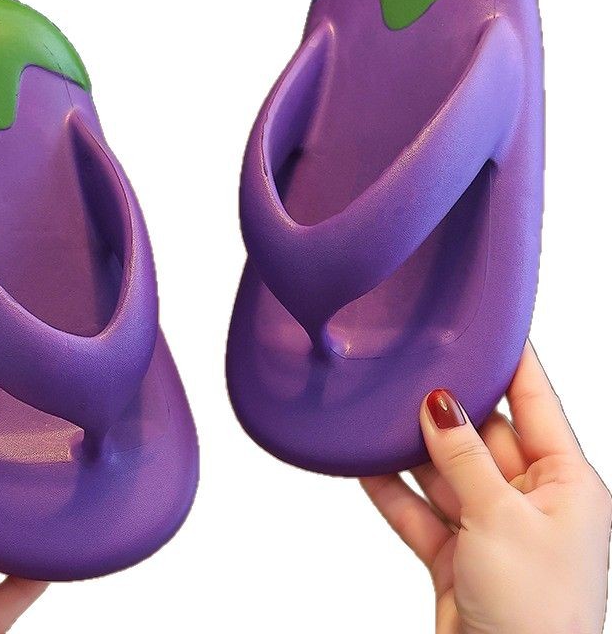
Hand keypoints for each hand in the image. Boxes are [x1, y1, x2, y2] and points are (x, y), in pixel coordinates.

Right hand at [361, 342, 611, 633]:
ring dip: (412, 448)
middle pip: (481, 433)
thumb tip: (439, 404)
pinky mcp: (458, 553)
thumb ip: (464, 456)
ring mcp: (491, 525)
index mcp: (565, 482)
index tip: (487, 323)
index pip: (536, 401)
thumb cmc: (538, 614)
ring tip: (379, 412)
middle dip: (446, 407)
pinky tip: (364, 464)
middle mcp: (529, 499)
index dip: (512, 360)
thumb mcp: (501, 518)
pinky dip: (392, 490)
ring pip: (445, 469)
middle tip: (410, 370)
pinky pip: (419, 508)